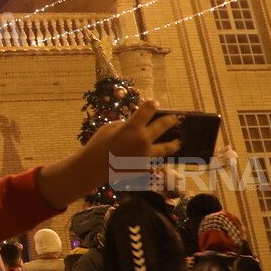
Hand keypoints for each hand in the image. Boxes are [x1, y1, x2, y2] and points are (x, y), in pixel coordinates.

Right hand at [38, 101, 180, 208]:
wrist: (93, 167)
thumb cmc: (98, 145)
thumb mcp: (110, 128)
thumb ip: (126, 124)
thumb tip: (136, 123)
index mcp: (133, 127)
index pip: (148, 110)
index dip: (152, 104)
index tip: (154, 103)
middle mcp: (143, 140)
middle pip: (163, 125)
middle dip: (171, 120)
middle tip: (175, 118)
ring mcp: (146, 155)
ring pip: (167, 147)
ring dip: (173, 143)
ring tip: (177, 142)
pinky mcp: (145, 167)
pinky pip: (155, 162)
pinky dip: (157, 159)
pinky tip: (160, 160)